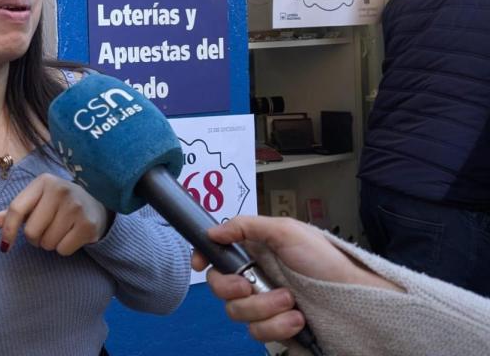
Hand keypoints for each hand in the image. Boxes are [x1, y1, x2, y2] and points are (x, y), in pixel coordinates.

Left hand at [0, 174, 111, 255]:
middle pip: (31, 232)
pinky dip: (64, 248)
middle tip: (45, 230)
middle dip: (34, 238)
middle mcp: (60, 190)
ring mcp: (75, 207)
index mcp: (43, 182)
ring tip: (60, 230)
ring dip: (50, 244)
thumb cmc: (58, 203)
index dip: (7, 230)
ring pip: (47, 243)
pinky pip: (63, 250)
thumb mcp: (37, 200)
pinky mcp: (88, 224)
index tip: (5, 246)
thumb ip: (15, 211)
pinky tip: (71, 235)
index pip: (16, 209)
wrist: (96, 204)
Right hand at [191, 215, 400, 342]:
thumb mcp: (287, 231)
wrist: (358, 301)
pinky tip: (298, 320)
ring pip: (237, 313)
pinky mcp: (275, 329)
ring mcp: (264, 306)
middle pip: (220, 288)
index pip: (217, 255)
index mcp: (255, 252)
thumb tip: (213, 231)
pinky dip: (278, 326)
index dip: (204, 259)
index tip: (201, 265)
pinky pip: (257, 333)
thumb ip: (246, 226)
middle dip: (235, 289)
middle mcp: (256, 278)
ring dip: (265, 309)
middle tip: (255, 286)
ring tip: (292, 304)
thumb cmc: (327, 262)